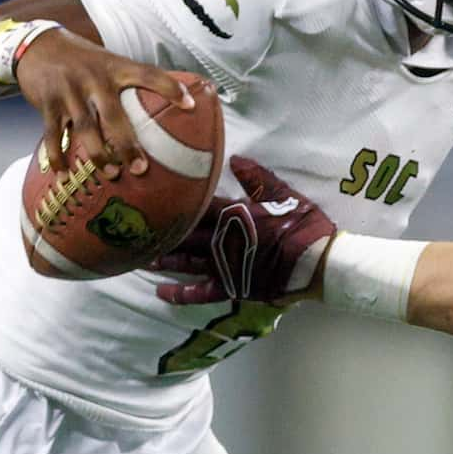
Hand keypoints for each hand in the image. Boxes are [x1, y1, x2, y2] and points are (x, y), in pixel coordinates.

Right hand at [12, 31, 200, 180]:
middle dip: (127, 144)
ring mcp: (69, 91)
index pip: (148, 74)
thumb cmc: (83, 60)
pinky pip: (53, 135)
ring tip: (111, 174)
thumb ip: (131, 81)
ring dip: (98, 155)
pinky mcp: (47, 104)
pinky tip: (64, 175)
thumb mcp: (109, 61)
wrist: (36, 45)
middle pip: (113, 115)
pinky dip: (58, 157)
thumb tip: (171, 104)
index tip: (191, 105)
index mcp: (114, 67)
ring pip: (85, 128)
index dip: (170, 87)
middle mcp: (93, 78)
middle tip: (141, 168)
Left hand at [153, 156, 337, 306]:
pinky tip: (161, 292)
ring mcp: (226, 265)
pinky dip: (181, 294)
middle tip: (134, 228)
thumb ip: (258, 178)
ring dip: (163, 257)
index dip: (175, 199)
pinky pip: (202, 292)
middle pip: (184, 233)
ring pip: (186, 260)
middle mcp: (223, 239)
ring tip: (139, 254)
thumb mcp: (285, 195)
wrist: (318, 263)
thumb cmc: (305, 226)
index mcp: (235, 214)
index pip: (198, 204)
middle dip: (160, 230)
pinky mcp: (233, 287)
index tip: (153, 195)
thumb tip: (237, 160)